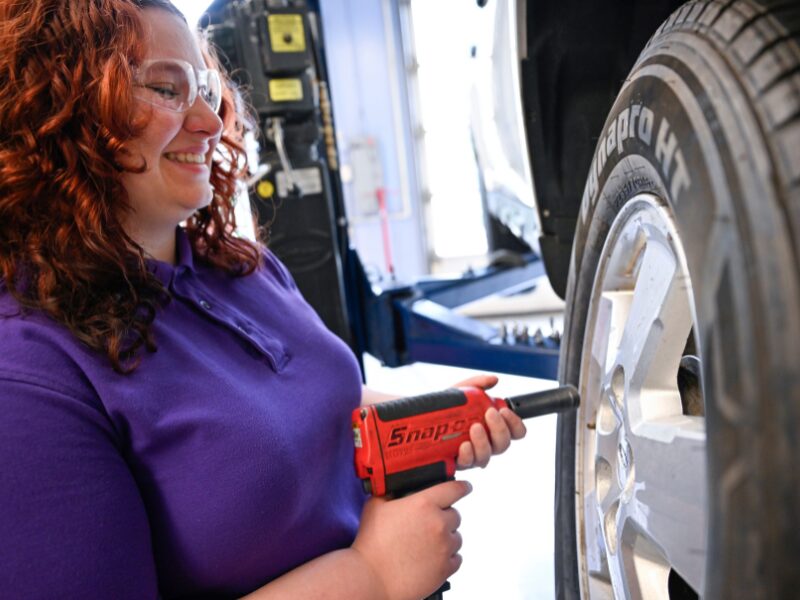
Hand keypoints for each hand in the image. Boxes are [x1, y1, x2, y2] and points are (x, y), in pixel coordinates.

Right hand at [351, 480, 471, 599]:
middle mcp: (438, 523)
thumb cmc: (371, 543)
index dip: (461, 487)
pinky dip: (447, 558)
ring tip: (425, 545)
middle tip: (425, 526)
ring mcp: (444, 547)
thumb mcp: (376, 506)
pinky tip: (430, 559)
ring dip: (445, 539)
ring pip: (456, 538)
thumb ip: (392, 493)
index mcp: (424, 504)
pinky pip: (456, 559)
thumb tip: (398, 489)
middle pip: (455, 515)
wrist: (371, 577)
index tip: (465, 487)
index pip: (454, 489)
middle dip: (443, 518)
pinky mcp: (445, 569)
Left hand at [451, 375, 526, 468]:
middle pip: (503, 445)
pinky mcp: (457, 463)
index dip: (516, 424)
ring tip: (475, 427)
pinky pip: (467, 463)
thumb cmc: (445, 409)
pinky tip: (464, 445)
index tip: (504, 411)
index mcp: (492, 428)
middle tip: (490, 413)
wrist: (420, 420)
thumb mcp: (459, 392)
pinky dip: (468, 454)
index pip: (515, 432)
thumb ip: (477, 384)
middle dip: (500, 429)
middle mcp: (485, 444)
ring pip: (486, 456)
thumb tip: (494, 379)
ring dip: (483, 441)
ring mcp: (472, 455)